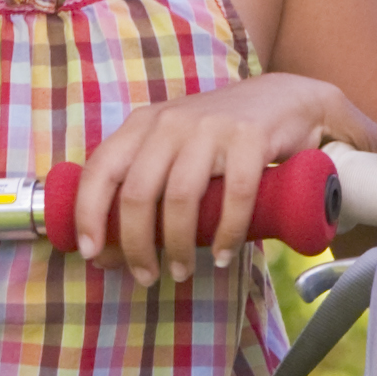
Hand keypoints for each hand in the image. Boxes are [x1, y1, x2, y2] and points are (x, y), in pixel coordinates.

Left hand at [67, 72, 372, 285]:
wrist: (287, 99)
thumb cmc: (222, 138)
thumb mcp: (174, 146)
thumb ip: (144, 184)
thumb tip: (106, 250)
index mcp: (144, 124)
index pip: (100, 170)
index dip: (88, 215)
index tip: (93, 253)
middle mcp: (171, 122)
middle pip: (137, 193)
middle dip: (136, 245)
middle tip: (146, 276)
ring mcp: (211, 128)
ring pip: (180, 198)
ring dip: (178, 246)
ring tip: (182, 272)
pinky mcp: (251, 137)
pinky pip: (234, 195)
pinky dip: (227, 232)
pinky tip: (223, 254)